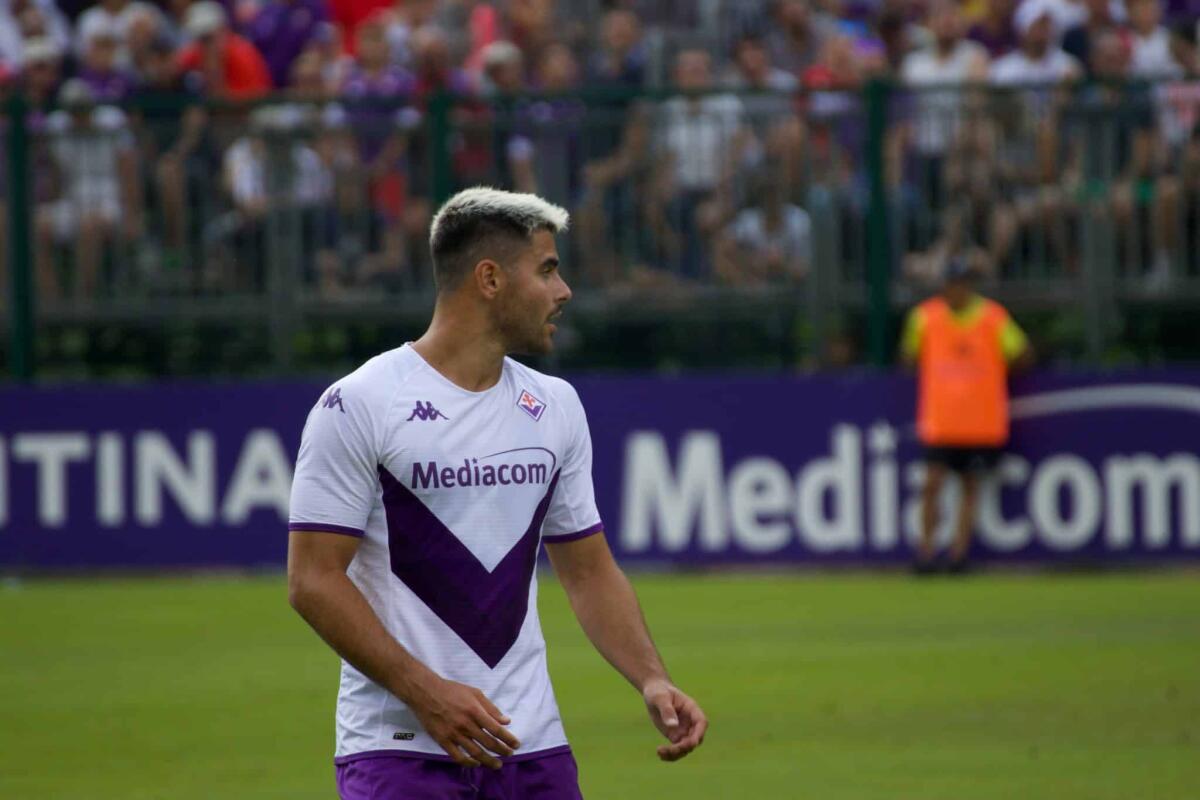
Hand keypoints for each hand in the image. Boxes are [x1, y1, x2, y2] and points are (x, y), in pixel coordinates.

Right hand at [406, 676, 520, 769]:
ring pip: (475, 752)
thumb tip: (506, 721)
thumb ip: (491, 708)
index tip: (516, 744)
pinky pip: (457, 756)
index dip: (508, 739)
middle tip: (509, 754)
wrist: (426, 693)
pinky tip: (476, 763)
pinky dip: (468, 762)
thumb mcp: (474, 693)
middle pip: (488, 742)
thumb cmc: (452, 690)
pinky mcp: (442, 740)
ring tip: (497, 764)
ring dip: (488, 760)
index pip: (496, 729)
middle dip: (501, 750)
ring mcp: (453, 734)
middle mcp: (466, 724)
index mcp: (475, 711)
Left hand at [642, 678, 707, 761]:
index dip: (699, 733)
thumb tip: (673, 725)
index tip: (692, 742)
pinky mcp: (675, 736)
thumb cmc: (658, 691)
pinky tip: (660, 754)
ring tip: (660, 752)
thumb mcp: (660, 698)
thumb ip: (667, 710)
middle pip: (695, 739)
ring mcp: (684, 730)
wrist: (653, 692)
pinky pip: (676, 749)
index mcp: (691, 709)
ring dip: (676, 754)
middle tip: (670, 750)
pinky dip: (670, 754)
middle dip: (685, 747)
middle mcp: (690, 722)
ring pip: (686, 747)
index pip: (701, 722)